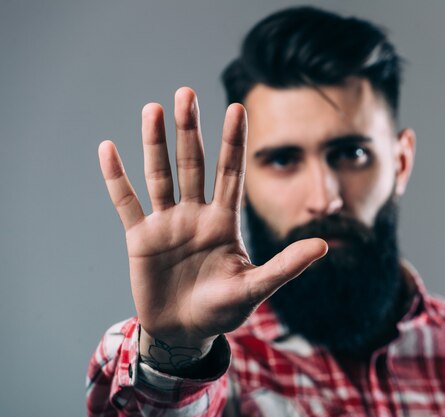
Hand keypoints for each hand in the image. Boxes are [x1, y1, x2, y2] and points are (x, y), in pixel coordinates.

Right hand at [98, 87, 326, 370]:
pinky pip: (127, 202)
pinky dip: (117, 178)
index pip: (231, 173)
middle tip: (186, 93)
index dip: (234, 142)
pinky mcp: (141, 238)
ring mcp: (167, 224)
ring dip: (155, 143)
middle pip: (193, 165)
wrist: (185, 332)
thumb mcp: (255, 287)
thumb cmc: (223, 310)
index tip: (237, 108)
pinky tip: (108, 149)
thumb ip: (286, 266)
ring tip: (153, 109)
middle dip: (190, 131)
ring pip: (160, 176)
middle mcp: (196, 215)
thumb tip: (324, 246)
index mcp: (224, 221)